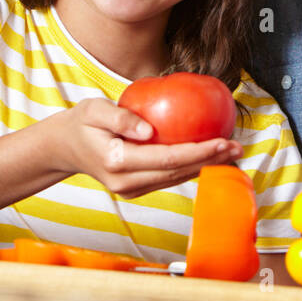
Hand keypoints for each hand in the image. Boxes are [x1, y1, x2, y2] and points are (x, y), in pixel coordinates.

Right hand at [43, 96, 241, 197]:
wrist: (63, 148)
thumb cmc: (81, 122)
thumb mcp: (93, 110)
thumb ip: (119, 118)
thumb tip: (149, 130)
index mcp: (117, 162)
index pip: (167, 158)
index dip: (198, 151)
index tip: (222, 141)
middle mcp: (125, 182)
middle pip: (177, 172)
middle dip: (210, 161)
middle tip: (238, 147)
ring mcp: (130, 189)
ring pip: (176, 179)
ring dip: (206, 167)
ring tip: (232, 153)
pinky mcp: (136, 189)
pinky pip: (169, 178)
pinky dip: (192, 167)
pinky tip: (211, 156)